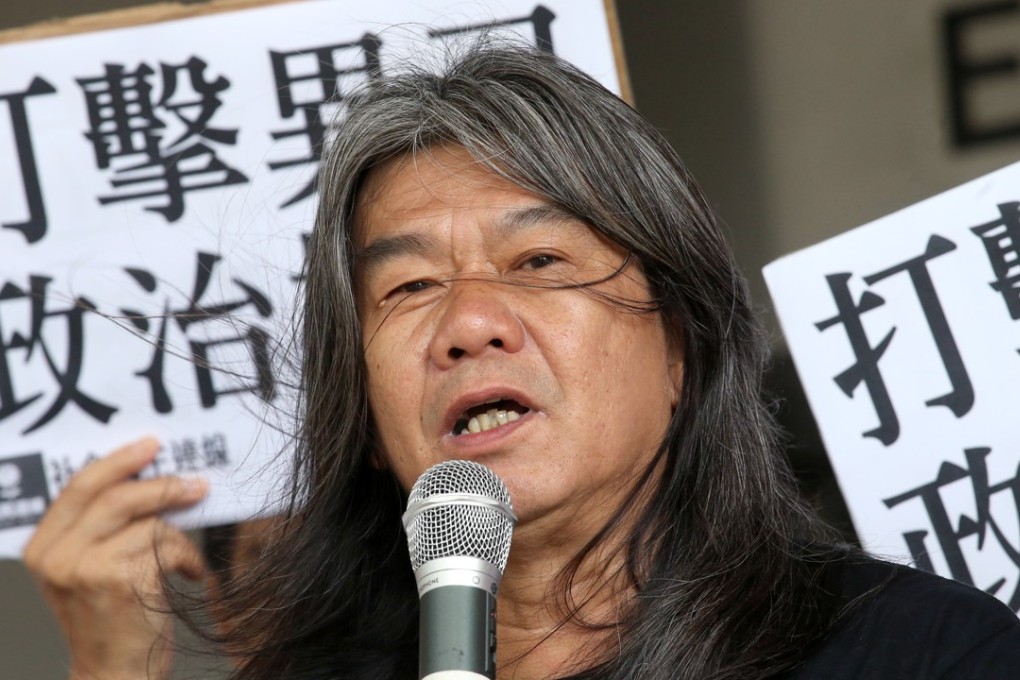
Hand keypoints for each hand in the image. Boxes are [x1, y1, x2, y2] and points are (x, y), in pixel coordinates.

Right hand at [23, 438, 208, 679]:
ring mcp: (87, 569)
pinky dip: (187, 558)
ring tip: (187, 556)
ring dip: (179, 536)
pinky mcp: (121, 582)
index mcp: (44, 545)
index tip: (151, 445)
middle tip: (196, 484)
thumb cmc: (110, 617)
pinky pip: (167, 547)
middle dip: (162, 485)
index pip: (80, 486)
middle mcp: (58, 556)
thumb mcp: (89, 568)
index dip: (118, 461)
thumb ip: (102, 527)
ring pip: (148, 522)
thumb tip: (150, 477)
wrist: (114, 673)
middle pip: (116, 496)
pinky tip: (191, 575)